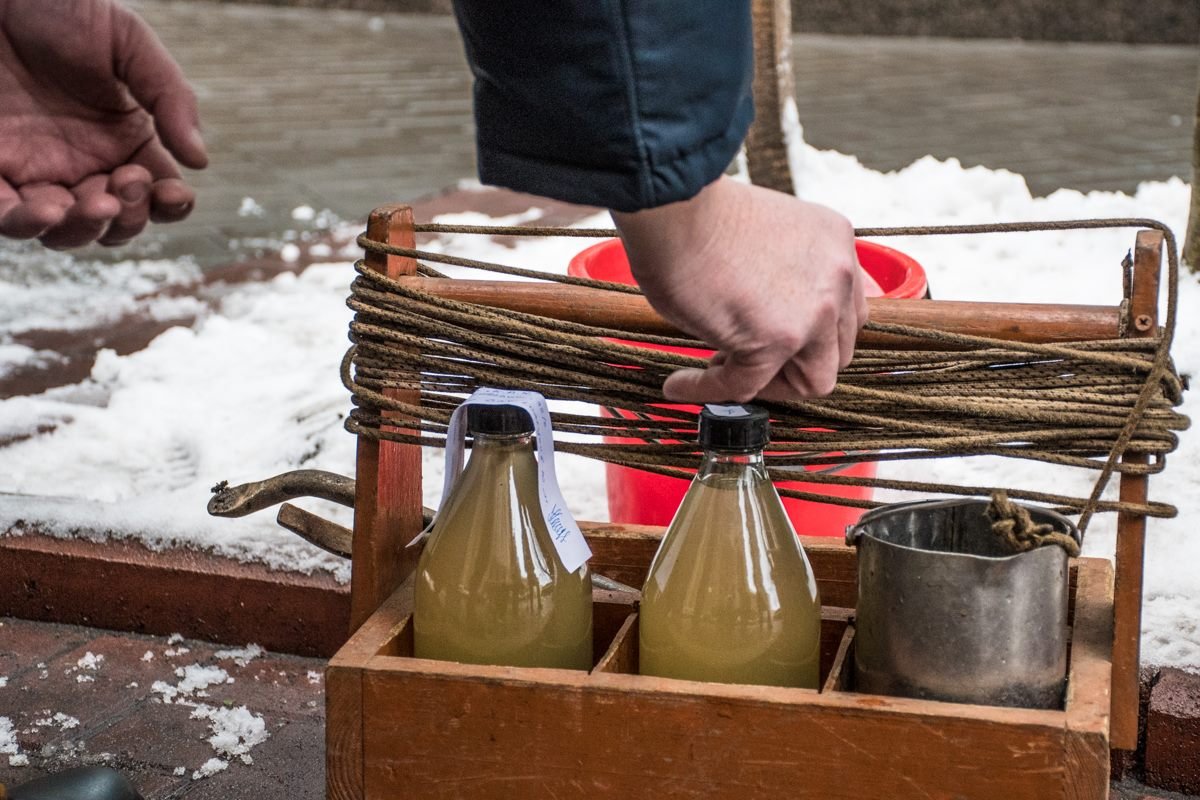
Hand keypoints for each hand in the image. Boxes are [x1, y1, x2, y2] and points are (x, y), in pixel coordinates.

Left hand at [0, 0, 206, 246]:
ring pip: (68, 232)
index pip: (158, 194)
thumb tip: (199, 161)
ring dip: (86, 230)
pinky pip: (8, 218)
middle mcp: (85, 164)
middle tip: (127, 179)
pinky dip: (28, 225)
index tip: (172, 192)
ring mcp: (37, 171)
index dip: (170, 205)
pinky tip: (48, 210)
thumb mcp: (128, 41)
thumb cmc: (60, 9)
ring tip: (95, 203)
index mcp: (125, 141)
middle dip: (130, 215)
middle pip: (117, 223)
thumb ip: (170, 97)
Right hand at [612, 176, 867, 401]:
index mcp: (836, 246)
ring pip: (812, 380)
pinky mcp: (772, 341)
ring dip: (770, 386)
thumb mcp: (766, 233)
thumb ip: (785, 273)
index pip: (845, 312)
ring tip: (726, 374)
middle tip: (749, 357)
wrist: (674, 205)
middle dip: (795, 363)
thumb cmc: (700, 213)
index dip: (810, 334)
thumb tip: (762, 314)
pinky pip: (745, 386)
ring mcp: (812, 313)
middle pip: (837, 350)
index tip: (773, 337)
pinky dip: (709, 391)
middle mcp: (836, 279)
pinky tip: (680, 384)